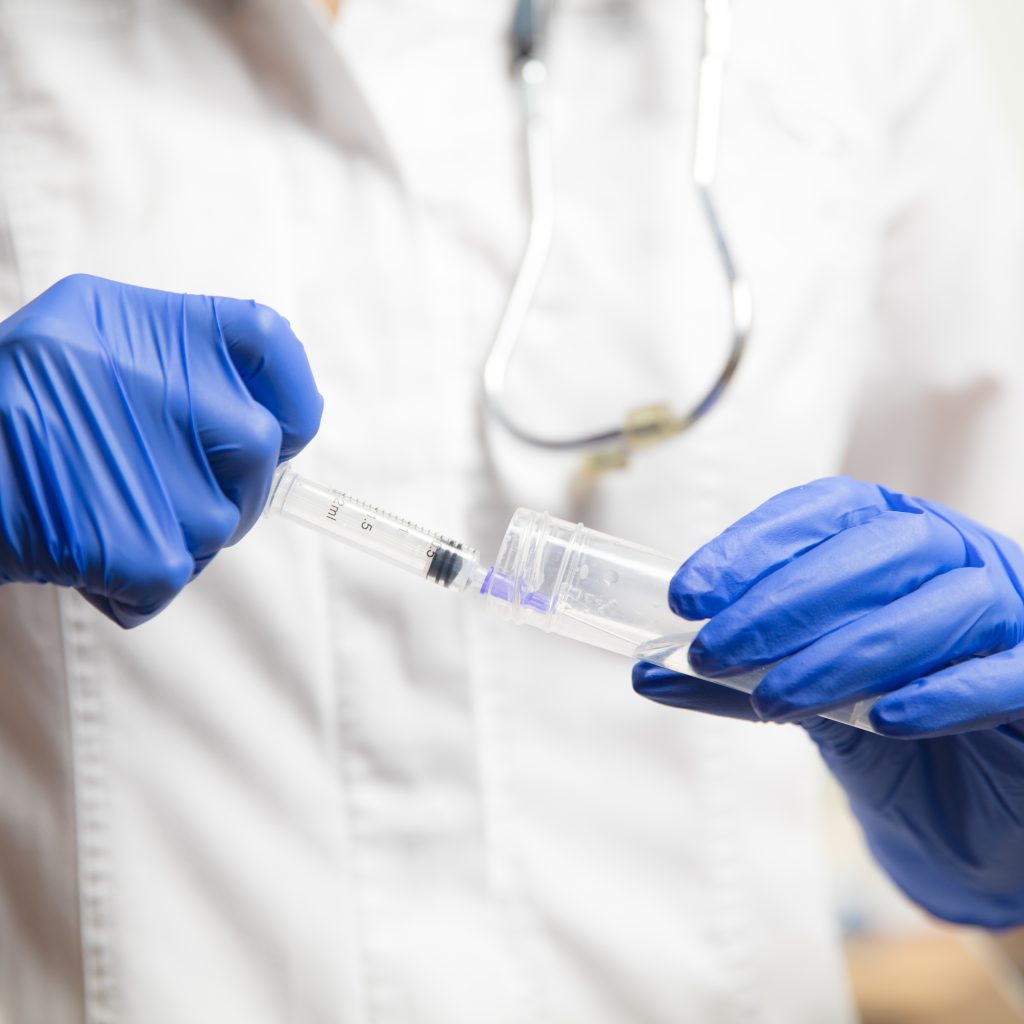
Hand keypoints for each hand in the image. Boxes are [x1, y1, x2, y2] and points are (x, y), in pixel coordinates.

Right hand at [0, 274, 321, 626]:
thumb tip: (265, 412)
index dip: (288, 396)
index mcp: (172, 331)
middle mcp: (193, 399)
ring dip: (169, 529)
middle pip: (261, 454)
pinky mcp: (155, 554)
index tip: (279, 426)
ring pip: (220, 524)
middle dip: (223, 480)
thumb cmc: (6, 399)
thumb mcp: (83, 330)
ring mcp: (181, 482)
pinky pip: (173, 578)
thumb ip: (177, 353)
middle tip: (149, 481)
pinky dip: (131, 580)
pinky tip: (79, 547)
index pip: (276, 346)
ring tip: (94, 505)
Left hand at [633, 477, 1023, 925]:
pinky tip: (884, 718)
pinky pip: (1011, 670)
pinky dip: (945, 691)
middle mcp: (956, 560)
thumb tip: (646, 669)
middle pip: (880, 549)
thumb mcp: (804, 693)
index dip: (754, 546)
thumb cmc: (885, 724)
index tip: (689, 593)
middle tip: (713, 652)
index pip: (823, 513)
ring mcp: (1012, 612)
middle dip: (786, 600)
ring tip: (774, 700)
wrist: (974, 806)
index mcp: (893, 539)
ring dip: (845, 651)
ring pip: (940, 604)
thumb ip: (738, 678)